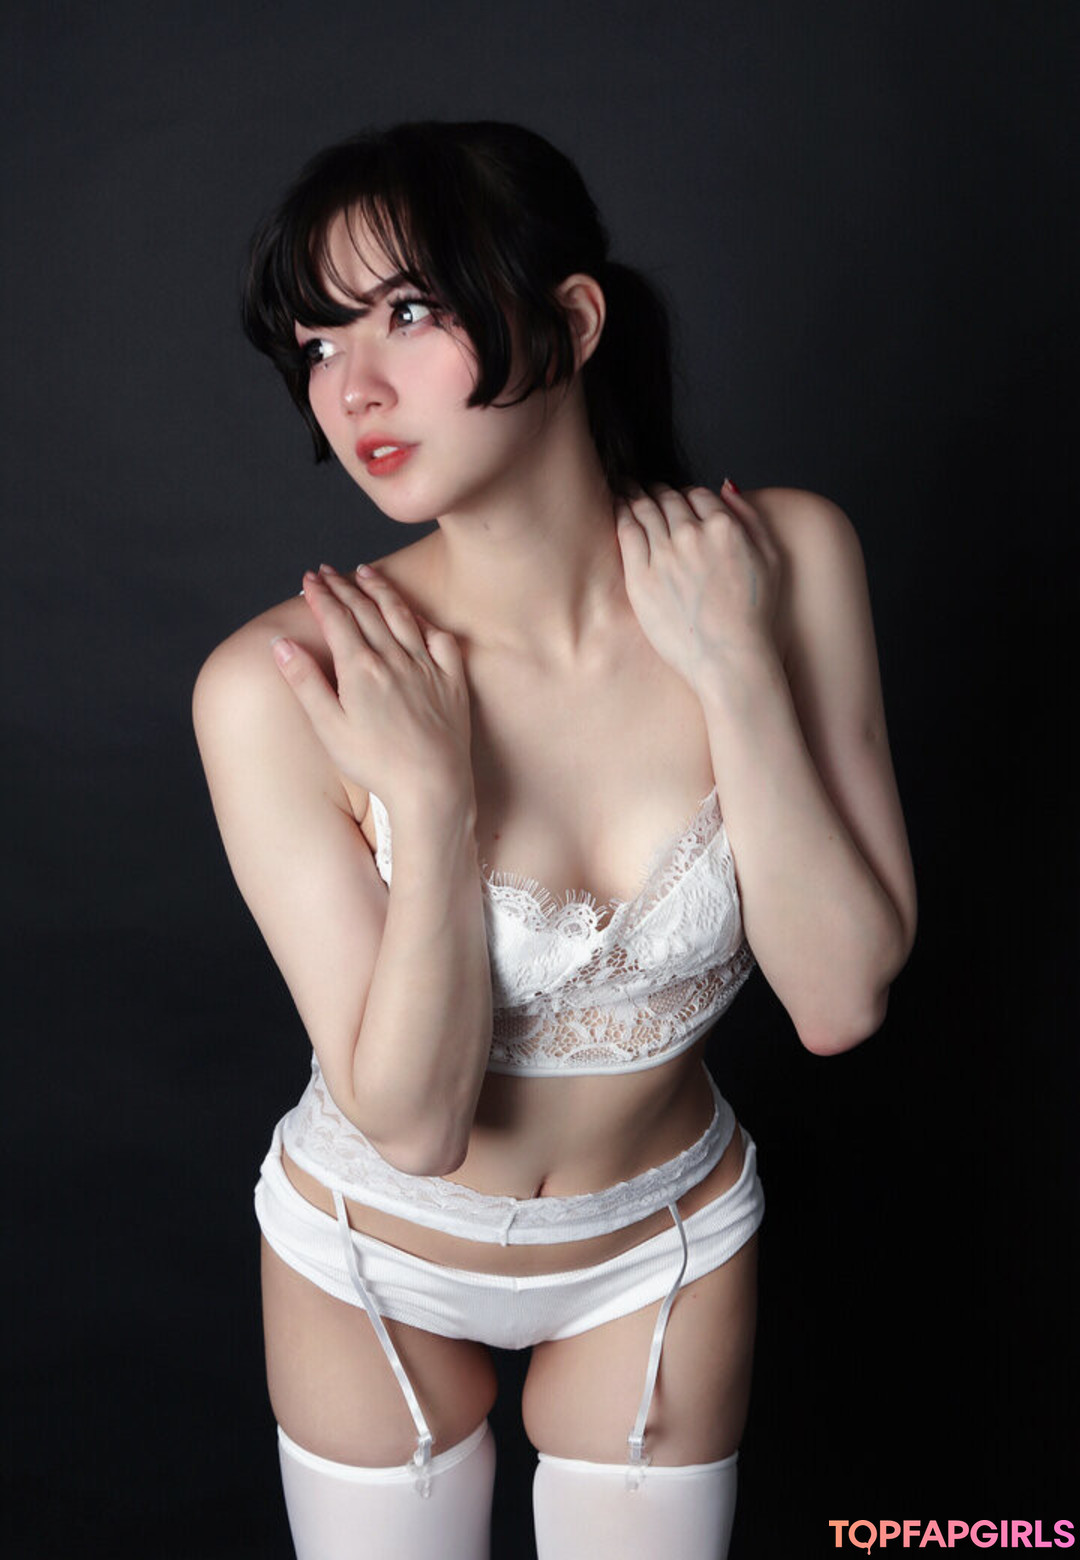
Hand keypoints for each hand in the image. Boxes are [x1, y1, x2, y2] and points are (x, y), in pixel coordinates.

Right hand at [271, 564, 471, 803]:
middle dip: (343, 586)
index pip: (336, 618)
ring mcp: (426, 666)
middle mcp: (394, 658)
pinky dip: (422, 619)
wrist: (431, 785)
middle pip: (365, 610)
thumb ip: (305, 682)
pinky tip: (414, 614)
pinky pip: (438, 637)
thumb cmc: (375, 764)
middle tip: (328, 571)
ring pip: (400, 615)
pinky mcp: (451, 680)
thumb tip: (281, 644)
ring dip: (380, 590)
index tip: (308, 579)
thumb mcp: (329, 726)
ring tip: (365, 573)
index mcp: (360, 668)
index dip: (320, 595)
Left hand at [615, 482, 780, 690]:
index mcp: (724, 526)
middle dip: (657, 491)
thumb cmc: (754, 615)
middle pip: (667, 499)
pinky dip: (620, 514)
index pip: (696, 494)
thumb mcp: (770, 557)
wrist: (729, 658)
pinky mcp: (641, 576)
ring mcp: (664, 555)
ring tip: (627, 491)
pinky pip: (627, 532)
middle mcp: (692, 534)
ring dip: (635, 495)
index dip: (685, 494)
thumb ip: (749, 516)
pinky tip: (617, 509)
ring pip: (644, 509)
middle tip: (645, 488)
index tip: (677, 499)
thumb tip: (725, 486)